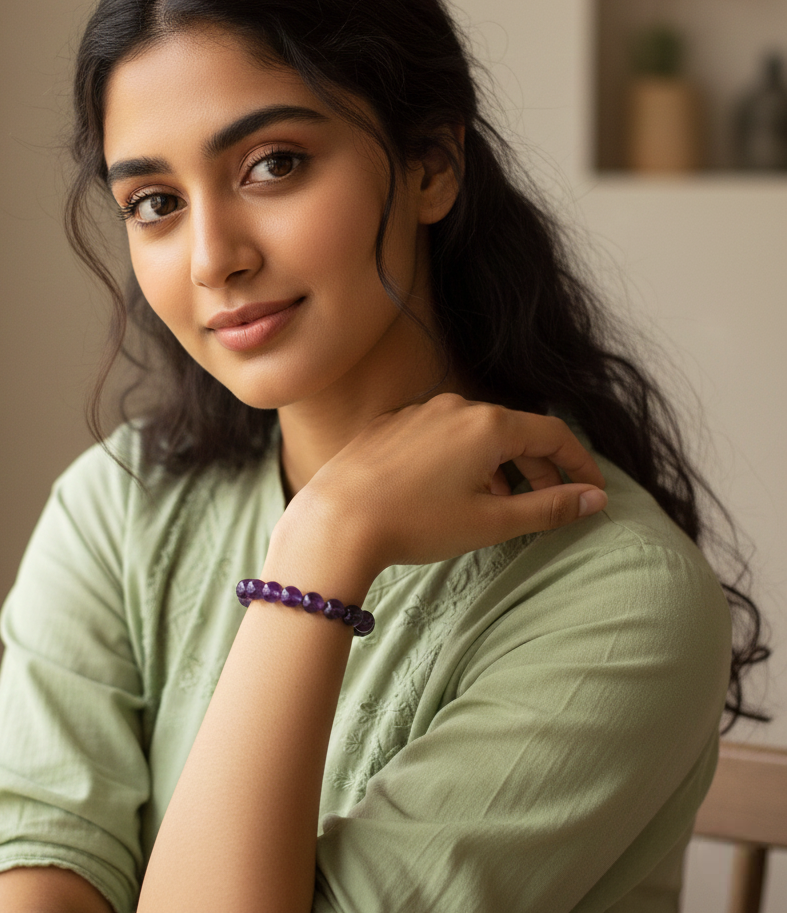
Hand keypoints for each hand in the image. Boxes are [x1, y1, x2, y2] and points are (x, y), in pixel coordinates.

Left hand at [285, 394, 606, 581]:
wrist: (335, 520)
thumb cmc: (414, 523)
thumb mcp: (491, 522)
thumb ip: (548, 507)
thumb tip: (594, 499)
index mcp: (488, 425)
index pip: (554, 434)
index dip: (580, 463)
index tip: (594, 491)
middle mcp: (455, 407)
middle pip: (516, 430)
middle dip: (541, 466)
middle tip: (555, 501)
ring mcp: (418, 412)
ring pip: (476, 432)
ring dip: (500, 463)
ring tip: (503, 501)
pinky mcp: (390, 425)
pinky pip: (441, 435)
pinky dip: (462, 458)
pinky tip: (454, 490)